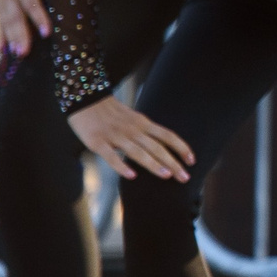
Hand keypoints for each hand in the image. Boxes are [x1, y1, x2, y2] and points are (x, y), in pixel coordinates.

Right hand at [0, 0, 49, 56]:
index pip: (32, 4)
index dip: (39, 18)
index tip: (47, 33)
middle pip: (15, 17)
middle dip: (21, 35)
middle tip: (25, 52)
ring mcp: (2, 2)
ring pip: (6, 23)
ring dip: (11, 39)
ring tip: (18, 54)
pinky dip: (0, 37)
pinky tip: (2, 51)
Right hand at [69, 96, 193, 181]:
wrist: (85, 98)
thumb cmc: (111, 113)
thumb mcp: (134, 118)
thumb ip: (147, 132)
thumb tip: (164, 146)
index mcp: (143, 123)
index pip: (168, 136)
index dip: (181, 148)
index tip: (192, 161)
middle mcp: (133, 130)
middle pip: (157, 147)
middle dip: (172, 163)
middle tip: (185, 177)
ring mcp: (115, 136)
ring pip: (137, 152)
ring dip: (153, 164)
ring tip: (166, 175)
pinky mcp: (97, 142)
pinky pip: (111, 156)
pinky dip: (121, 166)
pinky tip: (132, 176)